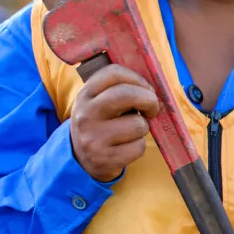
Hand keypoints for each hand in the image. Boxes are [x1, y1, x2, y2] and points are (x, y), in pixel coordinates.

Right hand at [70, 64, 159, 182]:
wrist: (80, 160)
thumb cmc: (101, 123)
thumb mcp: (99, 102)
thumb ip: (121, 89)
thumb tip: (153, 89)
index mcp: (85, 94)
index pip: (114, 73)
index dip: (138, 78)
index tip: (147, 89)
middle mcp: (86, 114)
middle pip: (127, 94)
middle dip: (149, 100)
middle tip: (152, 109)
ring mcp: (93, 138)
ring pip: (138, 124)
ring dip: (143, 127)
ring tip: (131, 131)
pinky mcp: (105, 159)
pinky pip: (138, 147)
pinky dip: (139, 147)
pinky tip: (126, 147)